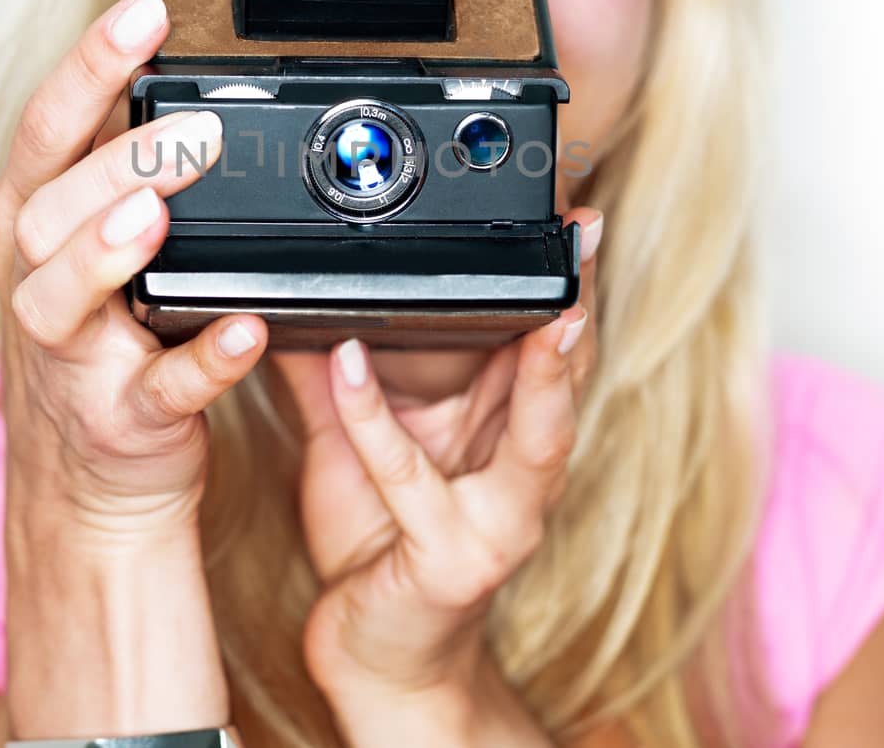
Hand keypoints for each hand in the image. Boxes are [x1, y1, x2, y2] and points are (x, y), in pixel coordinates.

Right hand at [0, 0, 269, 546]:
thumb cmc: (100, 342)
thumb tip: (183, 78)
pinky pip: (159, 389)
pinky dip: (202, 359)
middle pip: (51, 206)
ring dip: (106, 252)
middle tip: (193, 128)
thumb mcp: (88, 246)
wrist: (89, 483)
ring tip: (152, 214)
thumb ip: (120, 172)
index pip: (48, 127)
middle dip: (115, 161)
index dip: (90, 64)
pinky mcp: (119, 420)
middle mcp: (36, 281)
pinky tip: (243, 328)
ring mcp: (72, 356)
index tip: (145, 10)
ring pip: (63, 295)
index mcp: (31, 223)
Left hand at [272, 208, 601, 725]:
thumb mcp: (355, 448)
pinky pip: (408, 477)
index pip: (551, 352)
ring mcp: (499, 523)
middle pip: (565, 381)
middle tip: (585, 242)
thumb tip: (298, 302)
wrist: (377, 657)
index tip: (579, 225)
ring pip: (534, 435)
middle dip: (580, 308)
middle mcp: (523, 479)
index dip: (568, 289)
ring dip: (542, 370)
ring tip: (544, 307)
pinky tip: (348, 361)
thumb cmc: (377, 547)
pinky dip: (374, 417)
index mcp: (508, 438)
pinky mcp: (451, 559)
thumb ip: (335, 381)